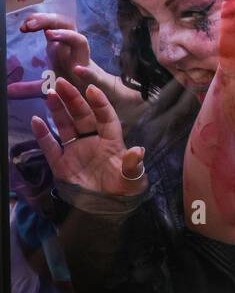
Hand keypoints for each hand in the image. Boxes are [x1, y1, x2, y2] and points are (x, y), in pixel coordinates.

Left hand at [7, 13, 108, 99]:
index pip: (51, 24)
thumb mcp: (47, 85)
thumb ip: (28, 87)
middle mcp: (73, 50)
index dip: (38, 20)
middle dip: (48, 20)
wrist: (99, 100)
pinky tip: (77, 70)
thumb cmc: (74, 86)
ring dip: (66, 35)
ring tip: (50, 35)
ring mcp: (84, 63)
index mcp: (61, 47)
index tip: (23, 27)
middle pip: (65, 24)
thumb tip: (8, 89)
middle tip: (30, 25)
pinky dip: (86, 72)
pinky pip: (93, 72)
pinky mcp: (96, 80)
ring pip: (80, 41)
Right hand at [31, 77, 145, 196]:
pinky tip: (37, 120)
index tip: (91, 89)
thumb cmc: (123, 191)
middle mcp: (93, 142)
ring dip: (58, 110)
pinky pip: (50, 146)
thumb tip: (138, 151)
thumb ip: (133, 165)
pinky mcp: (61, 163)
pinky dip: (43, 134)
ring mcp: (76, 151)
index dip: (100, 104)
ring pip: (66, 125)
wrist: (105, 210)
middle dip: (74, 99)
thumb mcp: (133, 180)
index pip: (106, 118)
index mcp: (112, 142)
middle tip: (62, 82)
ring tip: (51, 94)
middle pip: (83, 116)